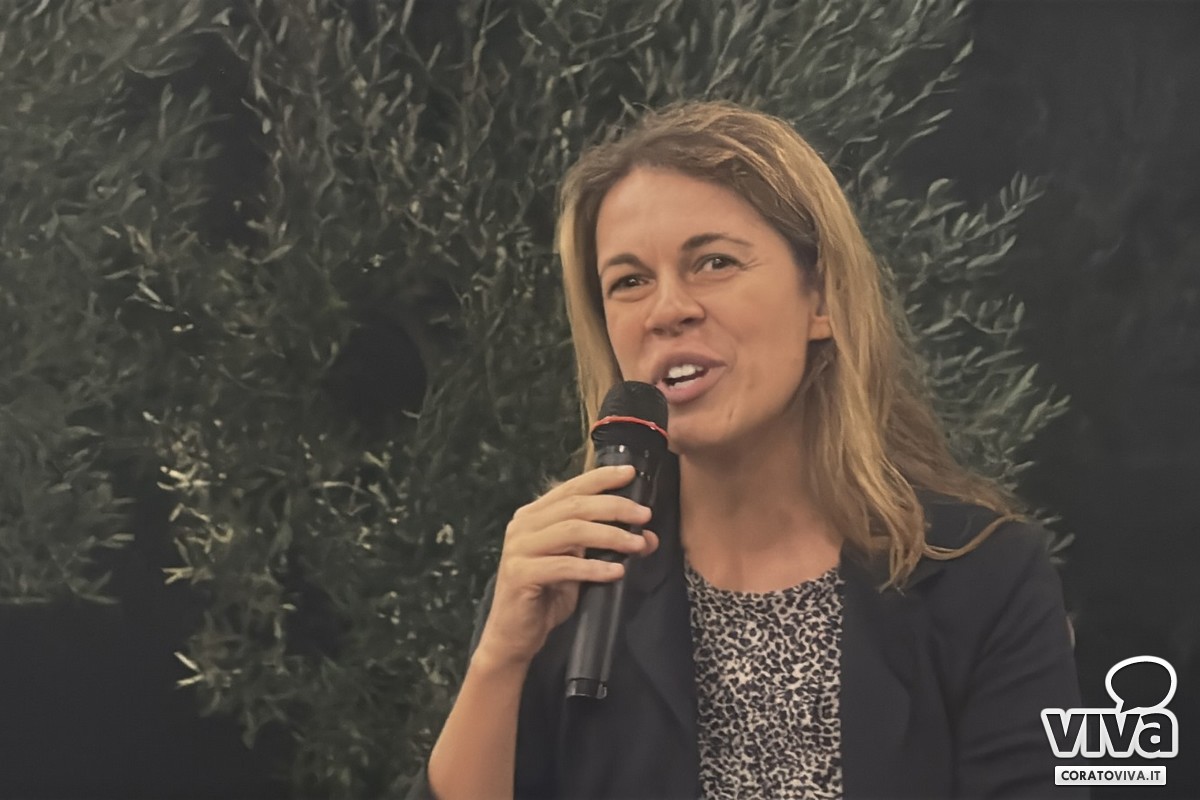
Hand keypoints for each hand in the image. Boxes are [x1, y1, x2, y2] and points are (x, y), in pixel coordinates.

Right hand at [472, 465, 660, 669]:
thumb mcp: (581, 566)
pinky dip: (593, 568)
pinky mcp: (520, 574)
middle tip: (645, 515)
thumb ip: (606, 547)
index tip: (631, 473)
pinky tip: (616, 573)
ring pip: (571, 531)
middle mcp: (523, 525)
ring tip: (637, 545)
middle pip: (575, 506)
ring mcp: (519, 548)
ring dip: (610, 535)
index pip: (571, 487)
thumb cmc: (547, 596)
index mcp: (534, 515)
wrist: (514, 635)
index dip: (601, 478)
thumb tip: (648, 536)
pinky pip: (563, 565)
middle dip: (614, 507)